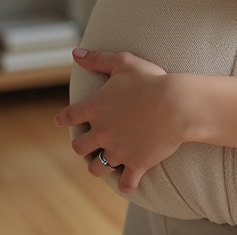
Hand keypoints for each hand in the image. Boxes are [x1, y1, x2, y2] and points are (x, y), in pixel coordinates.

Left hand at [55, 48, 186, 192]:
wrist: (176, 105)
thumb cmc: (151, 81)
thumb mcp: (124, 62)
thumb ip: (98, 59)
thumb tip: (76, 53)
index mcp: (95, 108)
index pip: (70, 116)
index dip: (63, 119)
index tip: (60, 121)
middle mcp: (101, 132)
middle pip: (79, 147)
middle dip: (82, 146)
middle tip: (89, 143)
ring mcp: (117, 151)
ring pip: (96, 168)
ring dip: (97, 166)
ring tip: (102, 164)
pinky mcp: (135, 164)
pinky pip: (125, 183)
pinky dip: (125, 184)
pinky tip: (127, 182)